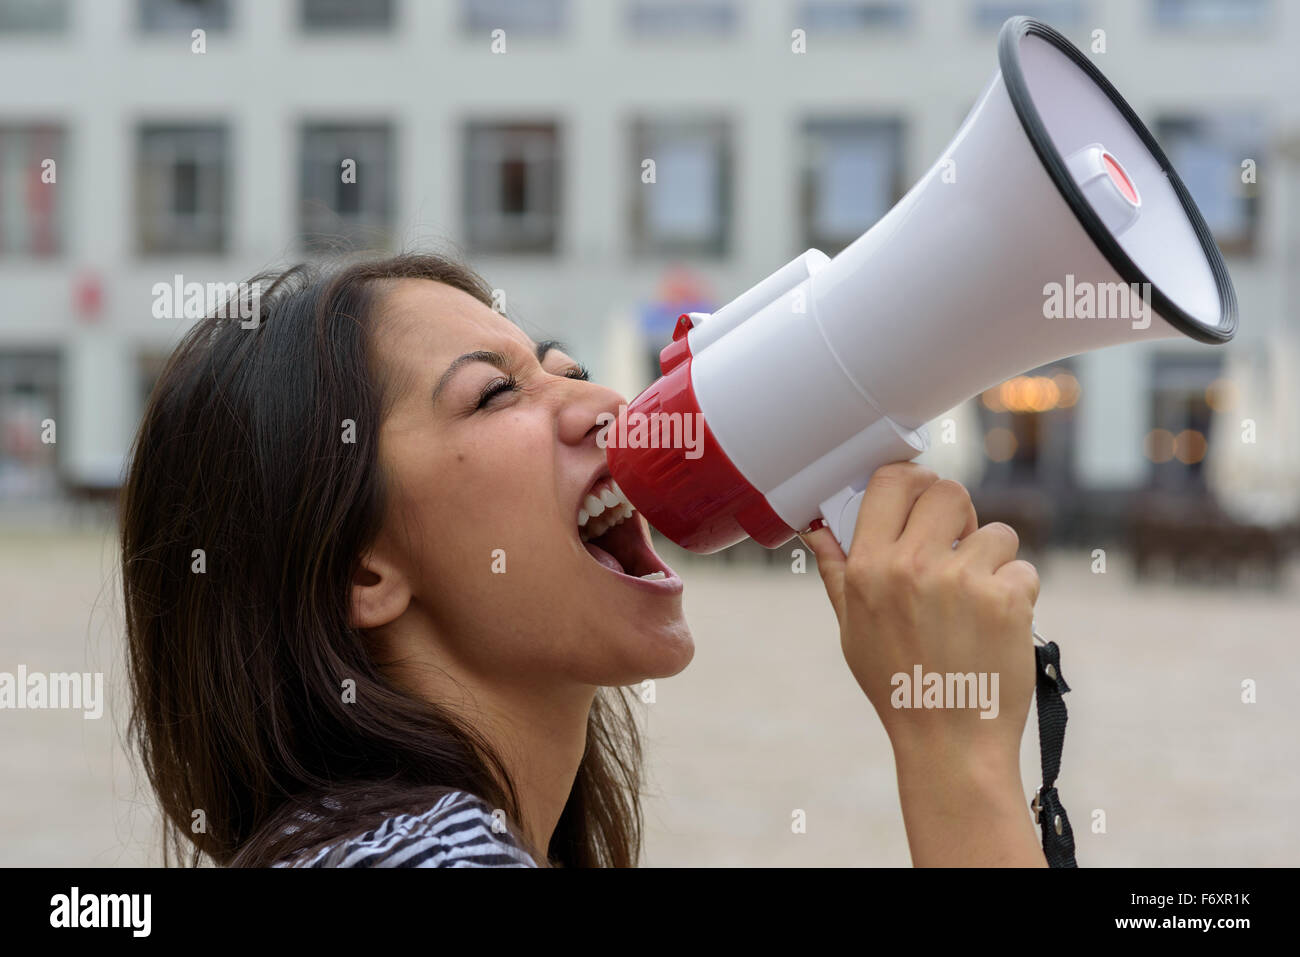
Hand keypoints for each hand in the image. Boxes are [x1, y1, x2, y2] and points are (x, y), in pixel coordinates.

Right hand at [800, 462, 1038, 777]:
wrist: (950, 741)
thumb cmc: (898, 686)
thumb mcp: (853, 628)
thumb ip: (838, 571)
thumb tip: (818, 528)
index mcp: (869, 567)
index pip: (891, 481)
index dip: (914, 480)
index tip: (923, 495)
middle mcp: (912, 566)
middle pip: (948, 491)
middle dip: (959, 515)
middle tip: (959, 545)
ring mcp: (962, 580)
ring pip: (996, 531)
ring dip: (993, 560)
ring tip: (978, 603)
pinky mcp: (1007, 598)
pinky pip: (1022, 569)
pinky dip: (1017, 594)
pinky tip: (997, 627)